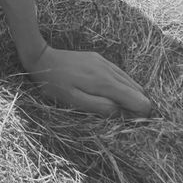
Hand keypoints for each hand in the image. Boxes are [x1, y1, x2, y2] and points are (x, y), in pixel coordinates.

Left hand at [27, 45, 150, 116]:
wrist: (42, 58)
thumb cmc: (55, 84)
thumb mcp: (75, 101)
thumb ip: (100, 107)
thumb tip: (123, 114)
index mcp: (106, 83)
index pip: (140, 100)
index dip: (140, 115)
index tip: (131, 124)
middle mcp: (110, 70)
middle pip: (139, 91)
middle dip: (137, 107)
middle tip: (125, 119)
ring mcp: (105, 62)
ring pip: (130, 81)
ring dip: (131, 96)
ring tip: (119, 109)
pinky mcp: (99, 58)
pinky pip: (119, 73)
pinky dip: (122, 86)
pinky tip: (110, 93)